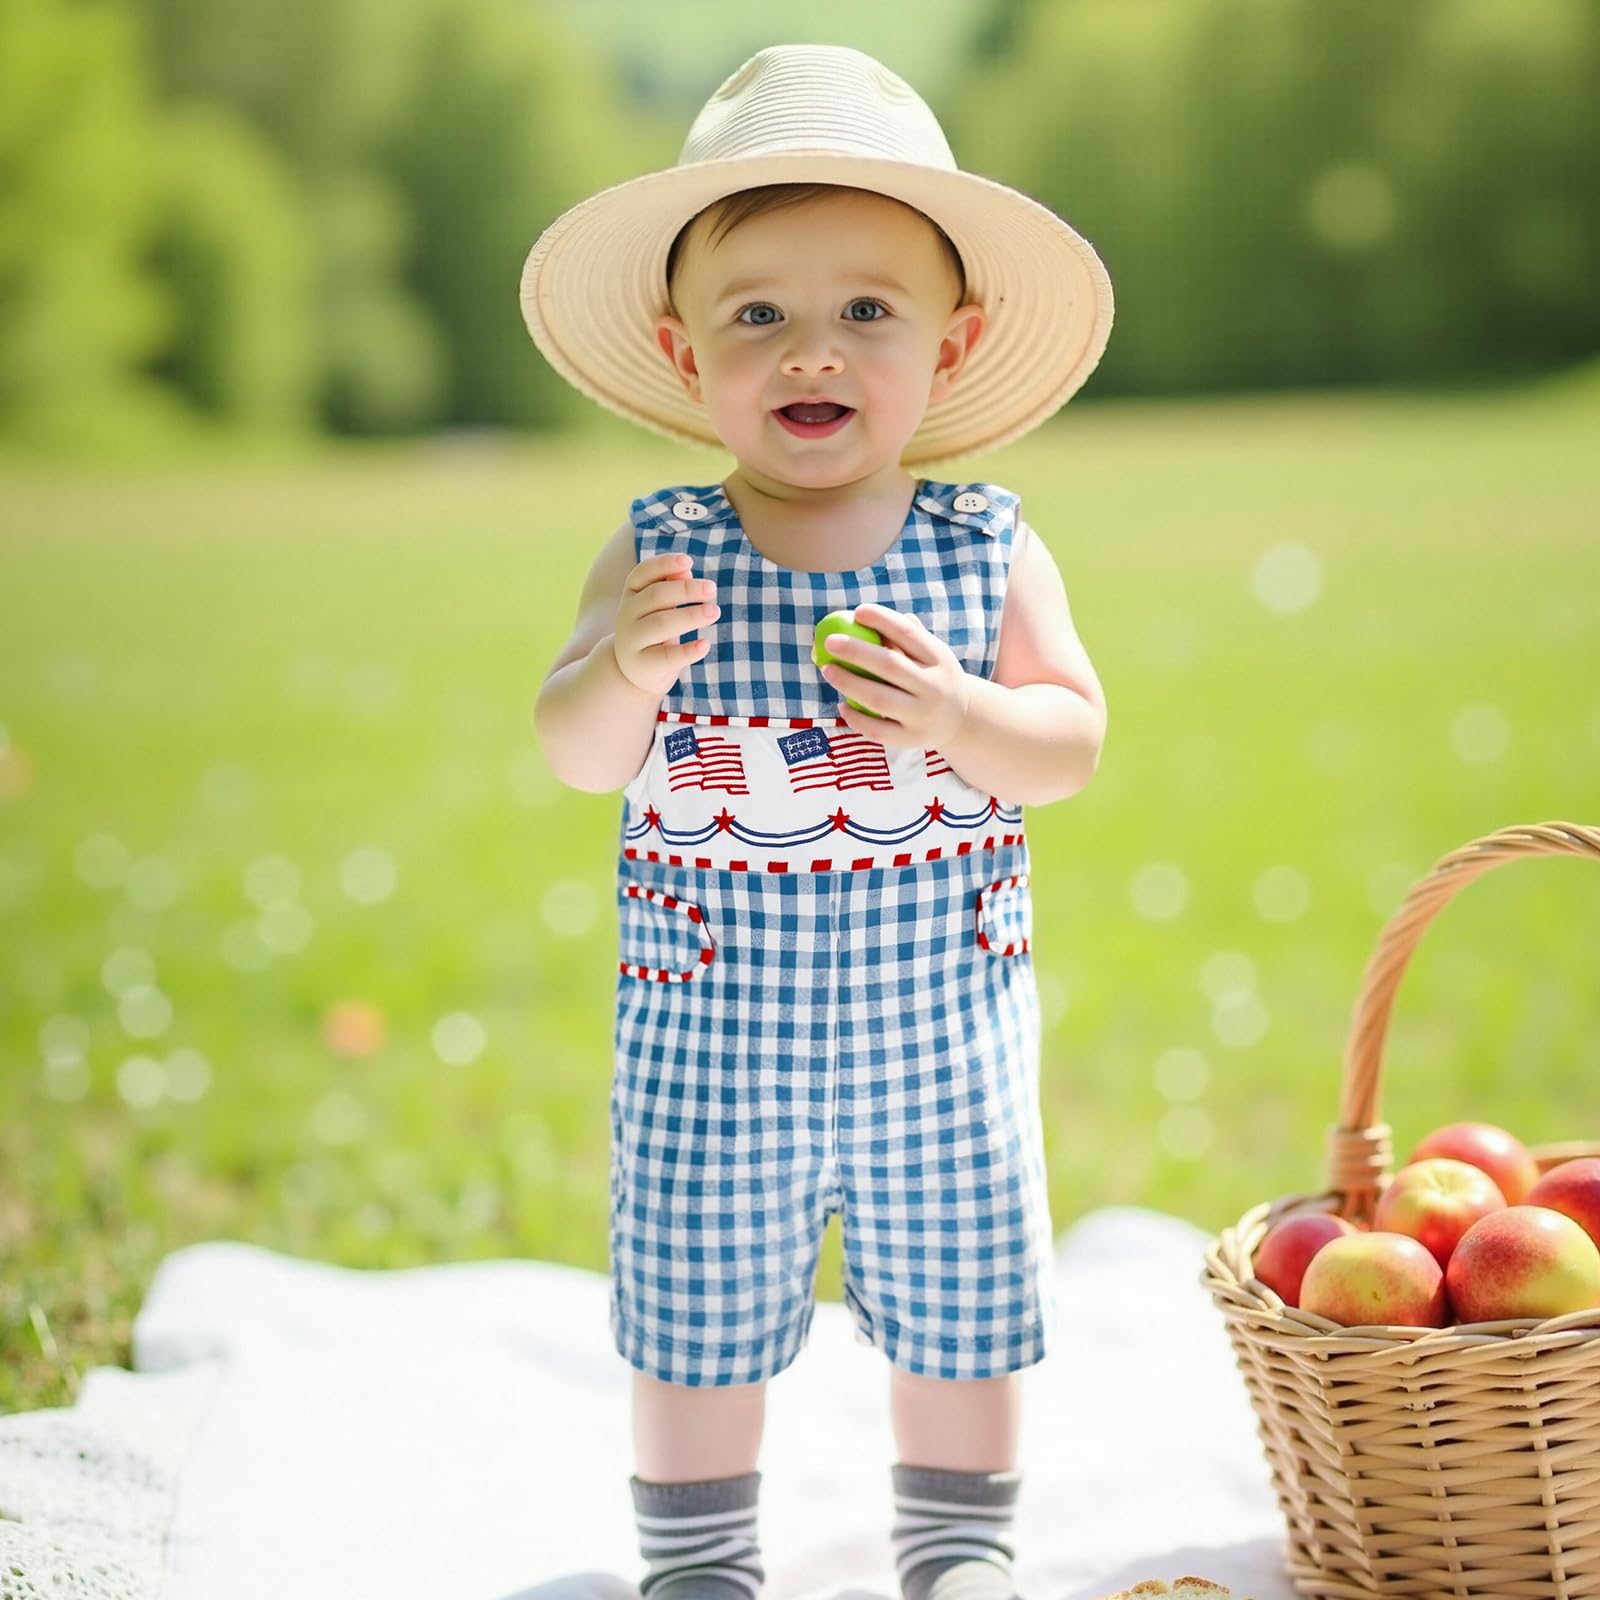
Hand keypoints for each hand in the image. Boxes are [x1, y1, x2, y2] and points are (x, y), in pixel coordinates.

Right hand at [612, 554, 718, 697]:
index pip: (643, 573)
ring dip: (690, 616)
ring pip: (660, 624)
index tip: (688, 561)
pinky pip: (666, 657)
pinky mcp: (643, 665)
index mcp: (631, 594)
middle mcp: (626, 615)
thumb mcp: (660, 606)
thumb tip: (686, 570)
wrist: (633, 669)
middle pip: (656, 596)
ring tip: (714, 612)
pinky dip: (687, 651)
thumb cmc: (653, 629)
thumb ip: (671, 586)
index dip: (664, 565)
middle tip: (711, 589)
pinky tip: (705, 645)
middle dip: (685, 590)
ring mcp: (632, 641)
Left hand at [818, 602, 971, 748]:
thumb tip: (863, 615)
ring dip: (849, 683)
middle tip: (830, 641)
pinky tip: (841, 704)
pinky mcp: (911, 739)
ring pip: (879, 699)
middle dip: (856, 651)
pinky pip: (877, 730)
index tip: (858, 612)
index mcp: (939, 659)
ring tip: (827, 670)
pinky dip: (855, 717)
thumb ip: (905, 635)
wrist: (960, 719)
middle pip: (890, 665)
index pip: (909, 634)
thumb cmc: (933, 676)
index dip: (883, 620)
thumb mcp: (931, 654)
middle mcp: (934, 687)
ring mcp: (923, 715)